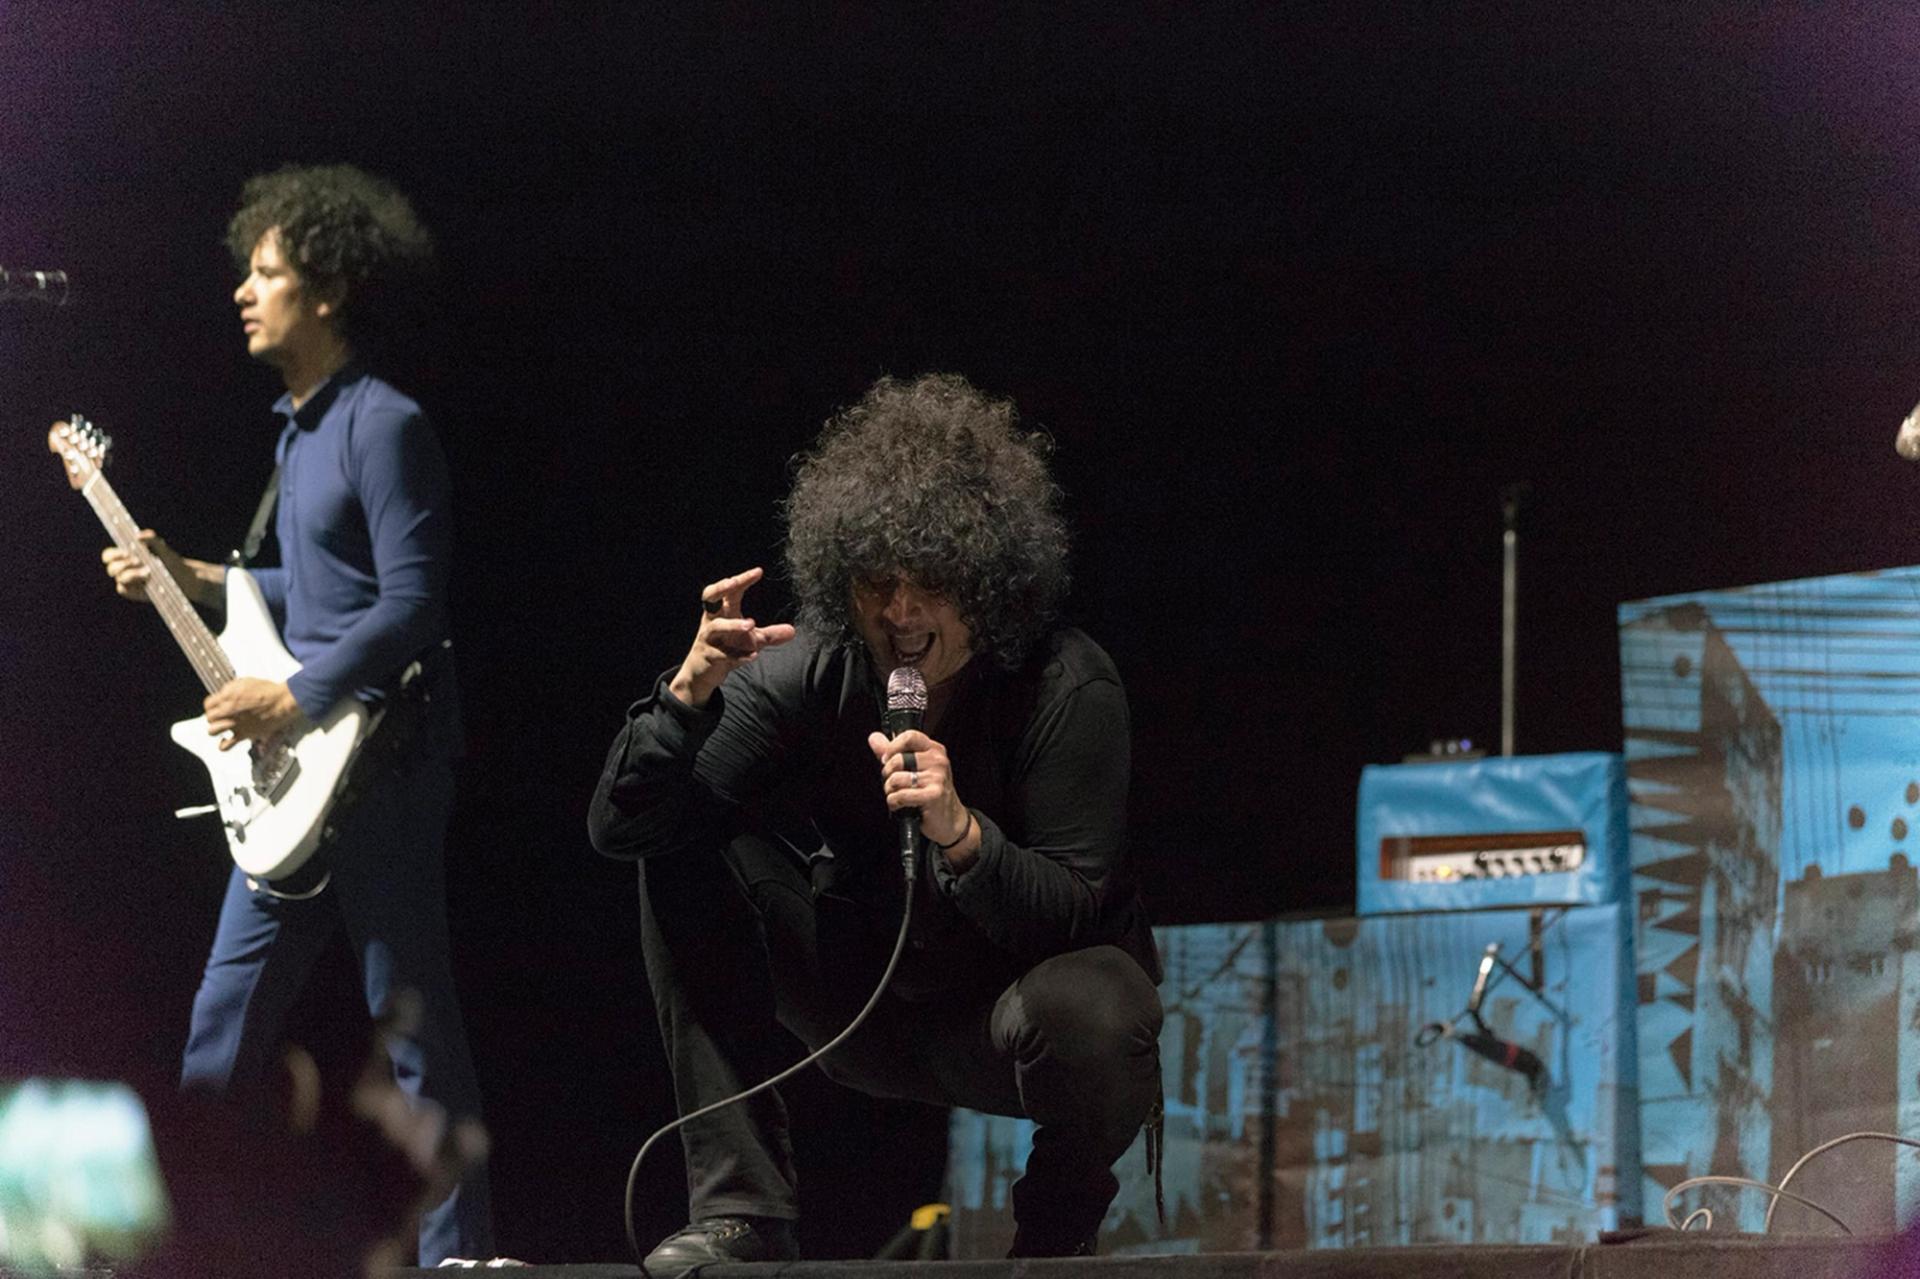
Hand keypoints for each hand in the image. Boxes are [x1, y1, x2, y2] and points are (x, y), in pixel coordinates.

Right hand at [101, 529, 223, 606]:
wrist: (182, 577)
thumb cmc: (170, 560)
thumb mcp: (162, 548)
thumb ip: (151, 538)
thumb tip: (138, 536)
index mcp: (126, 557)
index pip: (109, 556)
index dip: (113, 554)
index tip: (126, 552)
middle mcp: (124, 569)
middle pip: (111, 568)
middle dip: (123, 564)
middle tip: (138, 561)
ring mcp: (128, 582)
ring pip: (119, 578)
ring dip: (131, 574)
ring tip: (148, 572)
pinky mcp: (133, 592)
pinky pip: (123, 589)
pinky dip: (132, 584)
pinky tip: (146, 581)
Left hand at [204, 677, 304, 749]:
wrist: (282, 701)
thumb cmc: (268, 690)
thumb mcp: (245, 681)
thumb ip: (230, 689)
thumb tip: (223, 695)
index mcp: (228, 697)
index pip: (207, 703)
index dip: (212, 704)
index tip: (217, 705)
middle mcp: (228, 711)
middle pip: (209, 717)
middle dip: (213, 716)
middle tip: (220, 715)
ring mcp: (235, 724)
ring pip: (212, 731)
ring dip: (215, 728)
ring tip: (221, 727)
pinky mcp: (244, 735)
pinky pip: (226, 746)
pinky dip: (223, 745)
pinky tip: (225, 741)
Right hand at [668, 567, 796, 707]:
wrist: (702, 673)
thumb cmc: (726, 648)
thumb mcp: (751, 640)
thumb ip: (771, 634)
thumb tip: (792, 631)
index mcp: (722, 612)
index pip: (729, 590)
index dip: (741, 580)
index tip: (758, 572)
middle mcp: (712, 620)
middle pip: (710, 597)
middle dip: (721, 587)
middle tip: (734, 582)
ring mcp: (708, 638)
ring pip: (716, 626)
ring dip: (733, 625)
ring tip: (751, 624)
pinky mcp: (709, 656)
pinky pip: (722, 654)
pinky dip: (737, 655)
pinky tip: (753, 655)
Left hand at [868, 728, 978, 868]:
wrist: (950, 820)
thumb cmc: (930, 793)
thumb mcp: (914, 768)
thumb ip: (893, 752)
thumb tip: (874, 738)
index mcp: (934, 750)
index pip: (909, 736)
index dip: (892, 747)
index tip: (885, 759)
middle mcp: (938, 761)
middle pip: (898, 759)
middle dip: (888, 774)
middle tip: (893, 783)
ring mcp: (937, 778)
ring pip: (896, 779)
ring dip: (890, 791)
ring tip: (899, 795)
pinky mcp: (933, 795)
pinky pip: (900, 795)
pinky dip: (894, 803)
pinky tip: (901, 806)